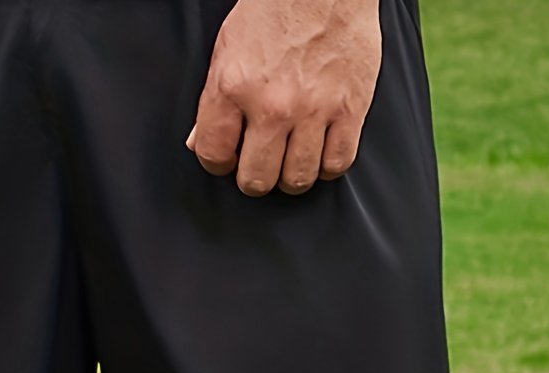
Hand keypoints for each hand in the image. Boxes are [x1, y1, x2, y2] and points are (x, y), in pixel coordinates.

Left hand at [186, 0, 382, 195]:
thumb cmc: (275, 9)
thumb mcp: (228, 49)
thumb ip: (213, 101)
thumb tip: (198, 142)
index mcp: (234, 87)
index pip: (214, 155)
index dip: (219, 163)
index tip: (229, 157)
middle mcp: (273, 104)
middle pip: (257, 180)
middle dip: (255, 178)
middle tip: (261, 161)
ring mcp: (314, 109)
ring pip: (297, 179)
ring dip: (291, 176)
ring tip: (290, 157)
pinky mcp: (350, 108)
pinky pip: (337, 163)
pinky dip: (327, 165)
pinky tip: (320, 150)